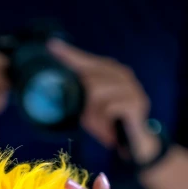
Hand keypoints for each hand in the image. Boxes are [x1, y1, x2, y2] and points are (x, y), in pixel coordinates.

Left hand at [48, 39, 160, 163]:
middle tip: (84, 117)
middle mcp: (123, 75)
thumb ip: (78, 99)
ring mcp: (131, 88)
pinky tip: (109, 128)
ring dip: (93, 113)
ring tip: (98, 126)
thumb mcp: (89, 111)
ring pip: (97, 93)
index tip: (51, 45)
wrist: (135, 143)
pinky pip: (109, 108)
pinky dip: (104, 121)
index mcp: (112, 72)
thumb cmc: (109, 123)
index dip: (69, 54)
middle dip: (82, 99)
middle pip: (90, 76)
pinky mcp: (136, 103)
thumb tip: (56, 93)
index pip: (87, 60)